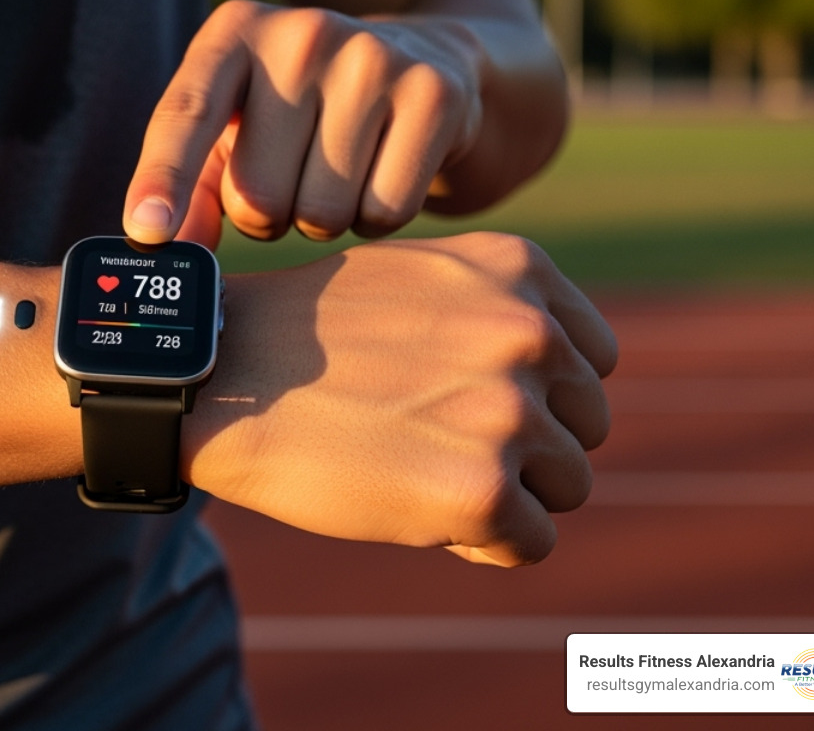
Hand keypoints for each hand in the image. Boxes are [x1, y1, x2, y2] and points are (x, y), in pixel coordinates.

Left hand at [124, 0, 488, 247]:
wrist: (423, 59)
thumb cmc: (298, 112)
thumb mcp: (234, 131)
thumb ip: (191, 189)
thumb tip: (171, 252)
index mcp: (233, 33)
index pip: (186, 113)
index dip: (162, 177)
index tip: (148, 232)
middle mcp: (302, 32)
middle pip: (257, 193)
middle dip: (264, 217)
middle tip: (287, 180)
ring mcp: (373, 58)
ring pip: (320, 214)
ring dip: (319, 222)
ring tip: (334, 173)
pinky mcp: (434, 95)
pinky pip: (385, 212)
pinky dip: (375, 220)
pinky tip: (379, 175)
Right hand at [183, 232, 615, 566]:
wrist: (220, 380)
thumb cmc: (305, 336)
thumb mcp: (415, 280)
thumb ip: (496, 309)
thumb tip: (567, 374)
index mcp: (519, 270)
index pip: (593, 359)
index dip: (539, 392)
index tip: (467, 397)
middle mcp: (527, 332)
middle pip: (586, 425)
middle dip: (528, 447)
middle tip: (435, 440)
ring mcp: (509, 412)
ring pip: (568, 486)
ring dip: (507, 493)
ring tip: (421, 470)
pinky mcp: (481, 489)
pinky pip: (531, 543)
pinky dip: (481, 541)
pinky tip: (415, 507)